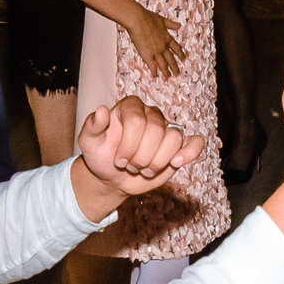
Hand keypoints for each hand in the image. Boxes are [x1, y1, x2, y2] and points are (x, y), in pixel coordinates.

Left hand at [72, 94, 206, 212]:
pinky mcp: (178, 147)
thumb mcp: (88, 142)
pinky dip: (191, 152)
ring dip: (157, 162)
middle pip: (156, 132)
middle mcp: (151, 114)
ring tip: (144, 170)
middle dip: (141, 157)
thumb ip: (92, 125)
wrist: (112, 176)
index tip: (118, 160)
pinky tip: (177, 162)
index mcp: (130, 107)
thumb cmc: (101, 155)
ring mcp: (166, 130)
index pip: (137, 121)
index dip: (129, 146)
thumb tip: (102, 110)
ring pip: (174, 139)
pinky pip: (195, 142)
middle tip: (130, 166)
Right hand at [127, 7, 186, 77]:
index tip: (184, 59)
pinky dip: (155, 72)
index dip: (181, 55)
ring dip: (166, 72)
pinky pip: (153, 66)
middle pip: (171, 60)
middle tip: (177, 73)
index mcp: (168, 38)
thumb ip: (171, 24)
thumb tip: (179, 25)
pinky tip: (155, 76)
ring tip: (168, 77)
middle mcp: (164, 47)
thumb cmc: (148, 17)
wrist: (137, 20)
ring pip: (164, 65)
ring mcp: (156, 52)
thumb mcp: (162, 20)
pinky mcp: (147, 55)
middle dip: (175, 67)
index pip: (177, 49)